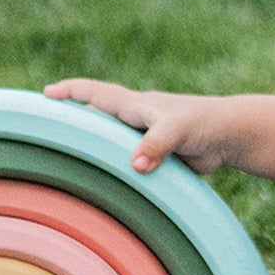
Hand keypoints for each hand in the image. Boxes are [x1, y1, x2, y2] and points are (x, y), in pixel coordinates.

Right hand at [44, 78, 232, 173]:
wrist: (228, 137)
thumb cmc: (203, 123)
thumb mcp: (178, 130)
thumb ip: (156, 144)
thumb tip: (135, 165)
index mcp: (134, 106)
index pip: (95, 93)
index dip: (69, 92)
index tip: (46, 94)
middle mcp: (134, 119)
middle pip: (96, 115)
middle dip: (72, 116)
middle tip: (45, 125)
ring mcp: (142, 137)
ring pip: (109, 140)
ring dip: (91, 146)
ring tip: (65, 158)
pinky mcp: (154, 156)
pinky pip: (126, 161)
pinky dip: (112, 168)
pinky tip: (104, 182)